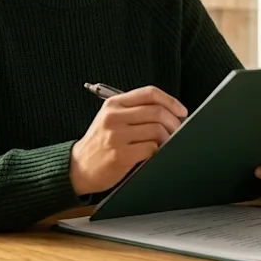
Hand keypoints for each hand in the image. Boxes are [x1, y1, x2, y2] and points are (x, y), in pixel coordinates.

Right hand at [70, 85, 187, 195]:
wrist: (79, 167)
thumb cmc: (100, 142)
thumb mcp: (111, 118)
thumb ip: (135, 110)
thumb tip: (170, 112)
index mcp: (114, 104)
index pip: (149, 93)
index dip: (171, 101)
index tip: (181, 111)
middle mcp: (114, 117)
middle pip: (157, 111)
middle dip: (174, 122)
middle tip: (178, 130)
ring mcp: (116, 136)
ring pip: (157, 130)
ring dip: (167, 138)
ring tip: (164, 143)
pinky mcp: (120, 155)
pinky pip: (151, 149)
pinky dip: (157, 151)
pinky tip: (152, 153)